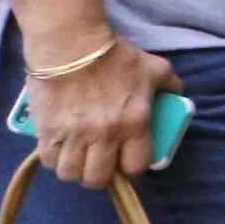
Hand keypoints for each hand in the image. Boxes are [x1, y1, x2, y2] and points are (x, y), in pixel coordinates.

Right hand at [25, 36, 179, 189]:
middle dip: (100, 175)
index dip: (131, 167)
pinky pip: (49, 160)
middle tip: (99, 163)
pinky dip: (54, 160)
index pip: (135, 166)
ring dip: (75, 170)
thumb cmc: (115, 56)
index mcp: (133, 123)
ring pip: (71, 173)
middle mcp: (104, 135)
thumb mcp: (154, 68)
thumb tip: (177, 94)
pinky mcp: (47, 130)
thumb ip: (170, 83)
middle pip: (98, 178)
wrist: (70, 45)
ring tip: (78, 159)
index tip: (126, 160)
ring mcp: (73, 135)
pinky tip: (59, 150)